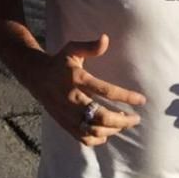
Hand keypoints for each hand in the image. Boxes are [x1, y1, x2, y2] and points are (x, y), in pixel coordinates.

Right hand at [28, 34, 145, 146]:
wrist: (36, 77)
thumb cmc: (59, 62)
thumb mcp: (72, 49)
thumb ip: (90, 47)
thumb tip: (106, 38)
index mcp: (76, 79)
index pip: (105, 91)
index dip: (126, 97)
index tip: (142, 100)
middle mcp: (72, 98)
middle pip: (101, 116)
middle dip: (122, 121)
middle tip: (135, 119)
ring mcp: (67, 113)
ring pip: (93, 130)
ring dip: (112, 130)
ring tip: (123, 124)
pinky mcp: (64, 123)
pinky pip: (82, 138)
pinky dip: (97, 139)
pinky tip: (106, 132)